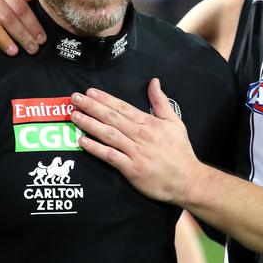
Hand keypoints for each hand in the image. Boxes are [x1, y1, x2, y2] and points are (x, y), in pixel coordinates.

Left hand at [70, 79, 202, 205]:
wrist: (187, 180)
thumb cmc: (180, 152)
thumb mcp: (175, 122)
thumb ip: (161, 102)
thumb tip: (154, 82)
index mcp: (149, 123)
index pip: (122, 107)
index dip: (104, 99)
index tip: (90, 92)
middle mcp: (140, 135)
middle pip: (111, 117)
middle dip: (91, 107)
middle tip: (75, 98)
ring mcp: (135, 152)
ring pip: (108, 134)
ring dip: (89, 124)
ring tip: (74, 115)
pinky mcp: (131, 168)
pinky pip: (109, 156)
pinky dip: (95, 148)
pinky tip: (82, 142)